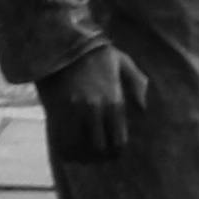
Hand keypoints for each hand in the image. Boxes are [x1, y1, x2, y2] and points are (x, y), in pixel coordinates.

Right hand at [36, 43, 152, 165]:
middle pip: (99, 148)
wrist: (60, 40)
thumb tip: (143, 108)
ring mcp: (73, 111)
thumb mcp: (121, 61)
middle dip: (99, 156)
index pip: (119, 140)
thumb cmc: (93, 51)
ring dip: (80, 156)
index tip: (113, 153)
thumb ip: (136, 83)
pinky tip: (66, 152)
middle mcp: (95, 109)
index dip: (116, 152)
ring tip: (81, 157)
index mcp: (113, 100)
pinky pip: (60, 140)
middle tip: (96, 157)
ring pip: (79, 147)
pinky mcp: (55, 110)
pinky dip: (64, 150)